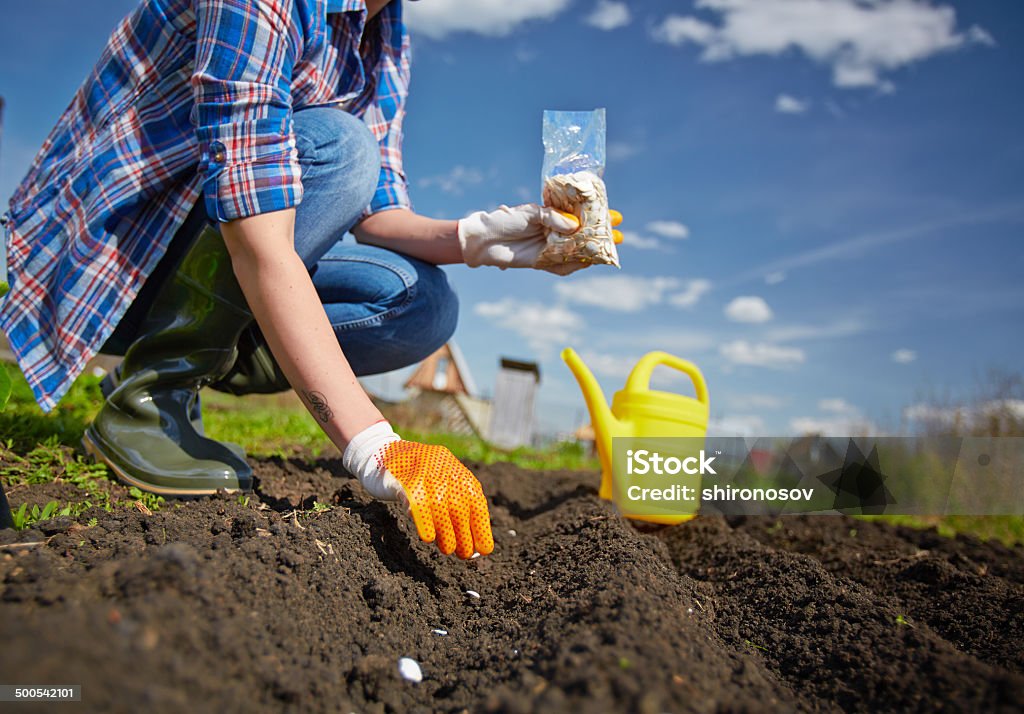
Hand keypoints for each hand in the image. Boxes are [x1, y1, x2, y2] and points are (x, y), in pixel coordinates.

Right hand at [342, 421, 494, 558]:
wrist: (380, 451)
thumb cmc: (414, 476)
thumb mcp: (439, 483)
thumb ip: (454, 506)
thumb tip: (472, 543)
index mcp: (456, 471)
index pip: (476, 502)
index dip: (481, 527)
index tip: (484, 549)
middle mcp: (444, 469)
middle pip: (459, 507)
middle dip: (464, 535)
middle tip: (464, 554)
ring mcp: (424, 472)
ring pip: (440, 507)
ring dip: (446, 533)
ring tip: (447, 550)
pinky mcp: (404, 479)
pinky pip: (417, 502)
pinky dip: (424, 522)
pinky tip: (428, 537)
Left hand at [458, 204, 624, 274]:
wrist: (484, 239)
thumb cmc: (506, 220)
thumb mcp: (532, 213)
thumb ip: (553, 218)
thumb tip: (574, 226)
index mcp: (552, 216)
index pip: (580, 215)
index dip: (597, 215)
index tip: (615, 214)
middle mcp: (554, 232)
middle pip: (583, 234)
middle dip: (602, 234)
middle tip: (620, 235)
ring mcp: (550, 248)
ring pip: (576, 250)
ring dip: (593, 250)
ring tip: (610, 248)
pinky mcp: (543, 263)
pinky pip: (563, 266)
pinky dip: (576, 264)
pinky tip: (590, 261)